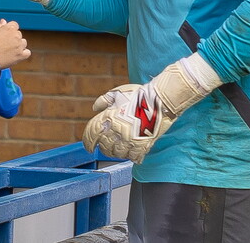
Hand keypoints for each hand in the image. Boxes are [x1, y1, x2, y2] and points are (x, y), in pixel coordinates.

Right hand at [0, 19, 30, 69]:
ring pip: (24, 42)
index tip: (6, 33)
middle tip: (5, 43)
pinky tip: (18, 54)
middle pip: (19, 34)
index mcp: (9, 28)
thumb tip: (4, 21)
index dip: (10, 29)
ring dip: (19, 45)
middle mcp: (16, 36)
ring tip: (10, 49)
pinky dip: (24, 53)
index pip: (14, 25)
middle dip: (13, 37)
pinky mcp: (20, 55)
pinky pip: (27, 53)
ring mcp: (19, 46)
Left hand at [82, 53, 221, 162]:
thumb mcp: (118, 93)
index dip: (88, 142)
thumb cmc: (139, 95)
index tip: (89, 147)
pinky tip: (131, 152)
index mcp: (108, 117)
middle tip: (105, 147)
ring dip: (116, 153)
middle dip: (103, 148)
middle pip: (104, 146)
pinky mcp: (142, 145)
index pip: (92, 134)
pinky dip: (130, 156)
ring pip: (118, 154)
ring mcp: (130, 139)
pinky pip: (133, 156)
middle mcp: (116, 131)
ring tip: (118, 149)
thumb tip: (95, 108)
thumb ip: (104, 100)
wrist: (161, 100)